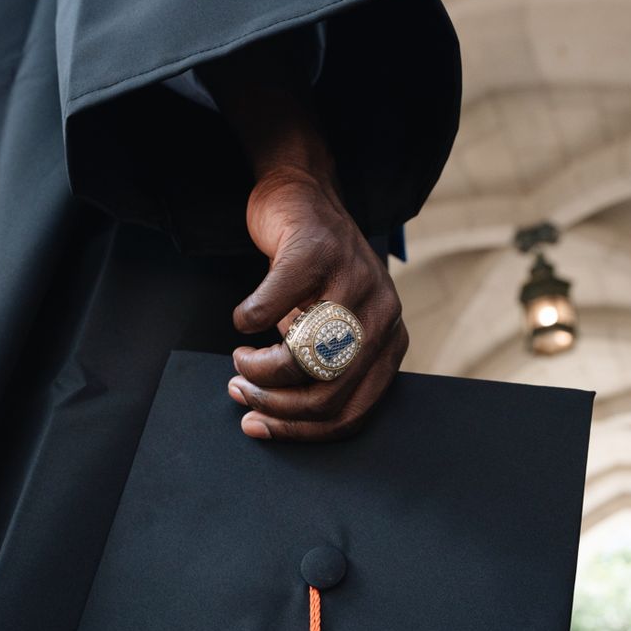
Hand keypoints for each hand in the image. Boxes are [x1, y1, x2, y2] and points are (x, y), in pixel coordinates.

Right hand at [227, 166, 408, 441]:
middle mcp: (382, 314)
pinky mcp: (315, 253)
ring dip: (257, 368)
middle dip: (275, 404)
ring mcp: (353, 281)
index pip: (353, 413)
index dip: (301, 432)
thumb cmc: (312, 276)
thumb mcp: (330, 330)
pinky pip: (270, 310)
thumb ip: (323, 373)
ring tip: (241, 359)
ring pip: (303, 357)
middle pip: (328, 393)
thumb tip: (275, 421)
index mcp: (389, 342)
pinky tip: (242, 318)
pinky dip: (246, 320)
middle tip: (242, 392)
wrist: (304, 198)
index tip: (259, 427)